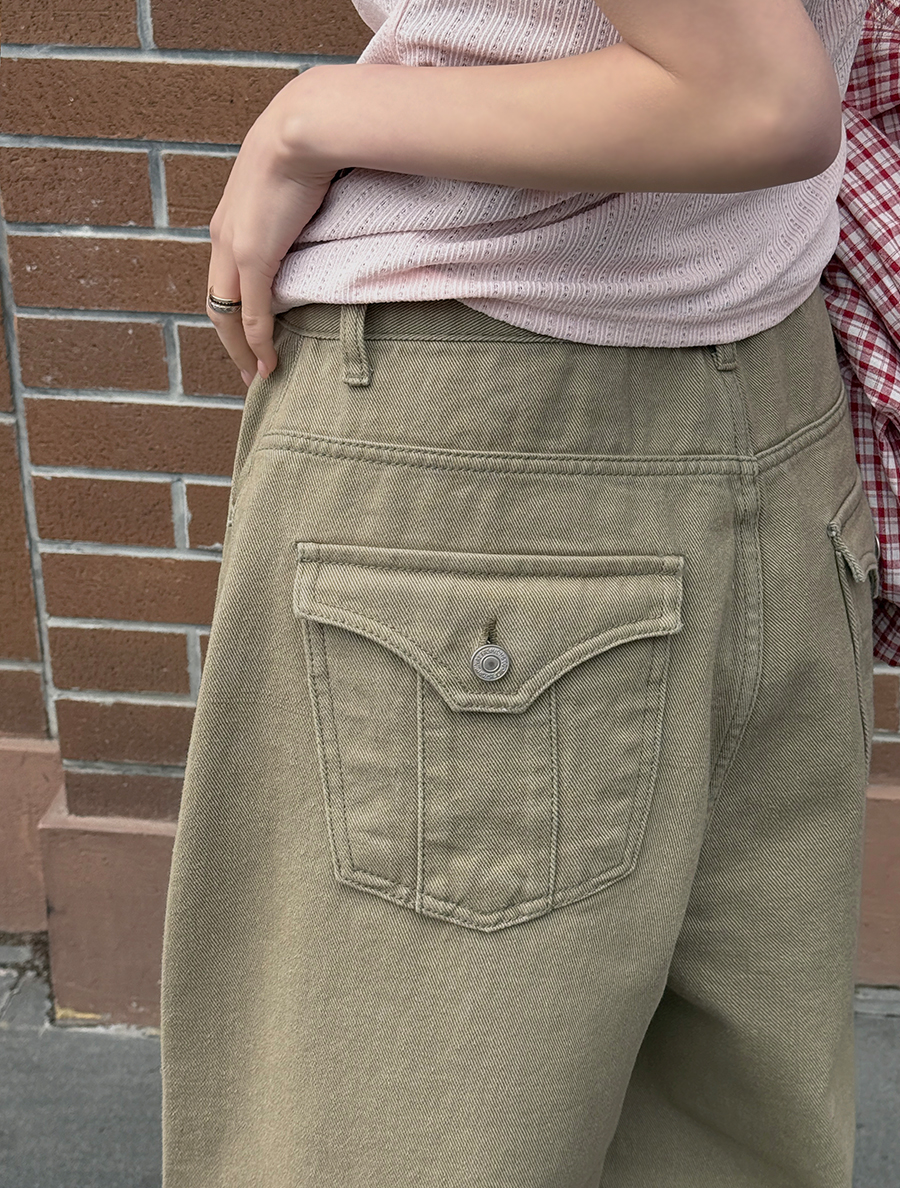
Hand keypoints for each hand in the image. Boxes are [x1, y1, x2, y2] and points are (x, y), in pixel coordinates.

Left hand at [206, 72, 339, 386]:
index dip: (233, 311)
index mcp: (229, 219)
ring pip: (227, 314)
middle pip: (216, 303)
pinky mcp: (253, 257)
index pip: (222, 278)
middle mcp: (222, 236)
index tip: (247, 337)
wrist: (302, 128)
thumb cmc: (307, 143)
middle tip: (246, 371)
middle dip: (229, 342)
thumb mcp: (292, 180)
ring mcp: (234, 248)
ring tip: (256, 377)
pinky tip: (267, 365)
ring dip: (239, 350)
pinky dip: (257, 343)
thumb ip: (293, 205)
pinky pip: (252, 313)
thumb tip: (314, 211)